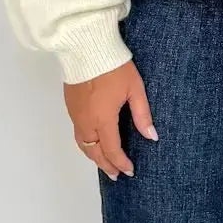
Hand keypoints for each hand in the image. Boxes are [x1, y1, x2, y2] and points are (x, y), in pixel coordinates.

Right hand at [63, 60, 158, 180]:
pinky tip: (93, 143)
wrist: (87, 48)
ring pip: (83, 144)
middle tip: (117, 174)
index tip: (130, 171)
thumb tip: (151, 136)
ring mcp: (75, 114)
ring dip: (94, 156)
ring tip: (104, 164)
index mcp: (102, 119)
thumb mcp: (135, 90)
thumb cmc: (113, 66)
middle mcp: (85, 121)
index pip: (112, 150)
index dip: (121, 163)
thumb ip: (142, 115)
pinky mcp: (70, 106)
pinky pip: (77, 133)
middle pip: (94, 152)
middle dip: (106, 165)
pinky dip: (86, 143)